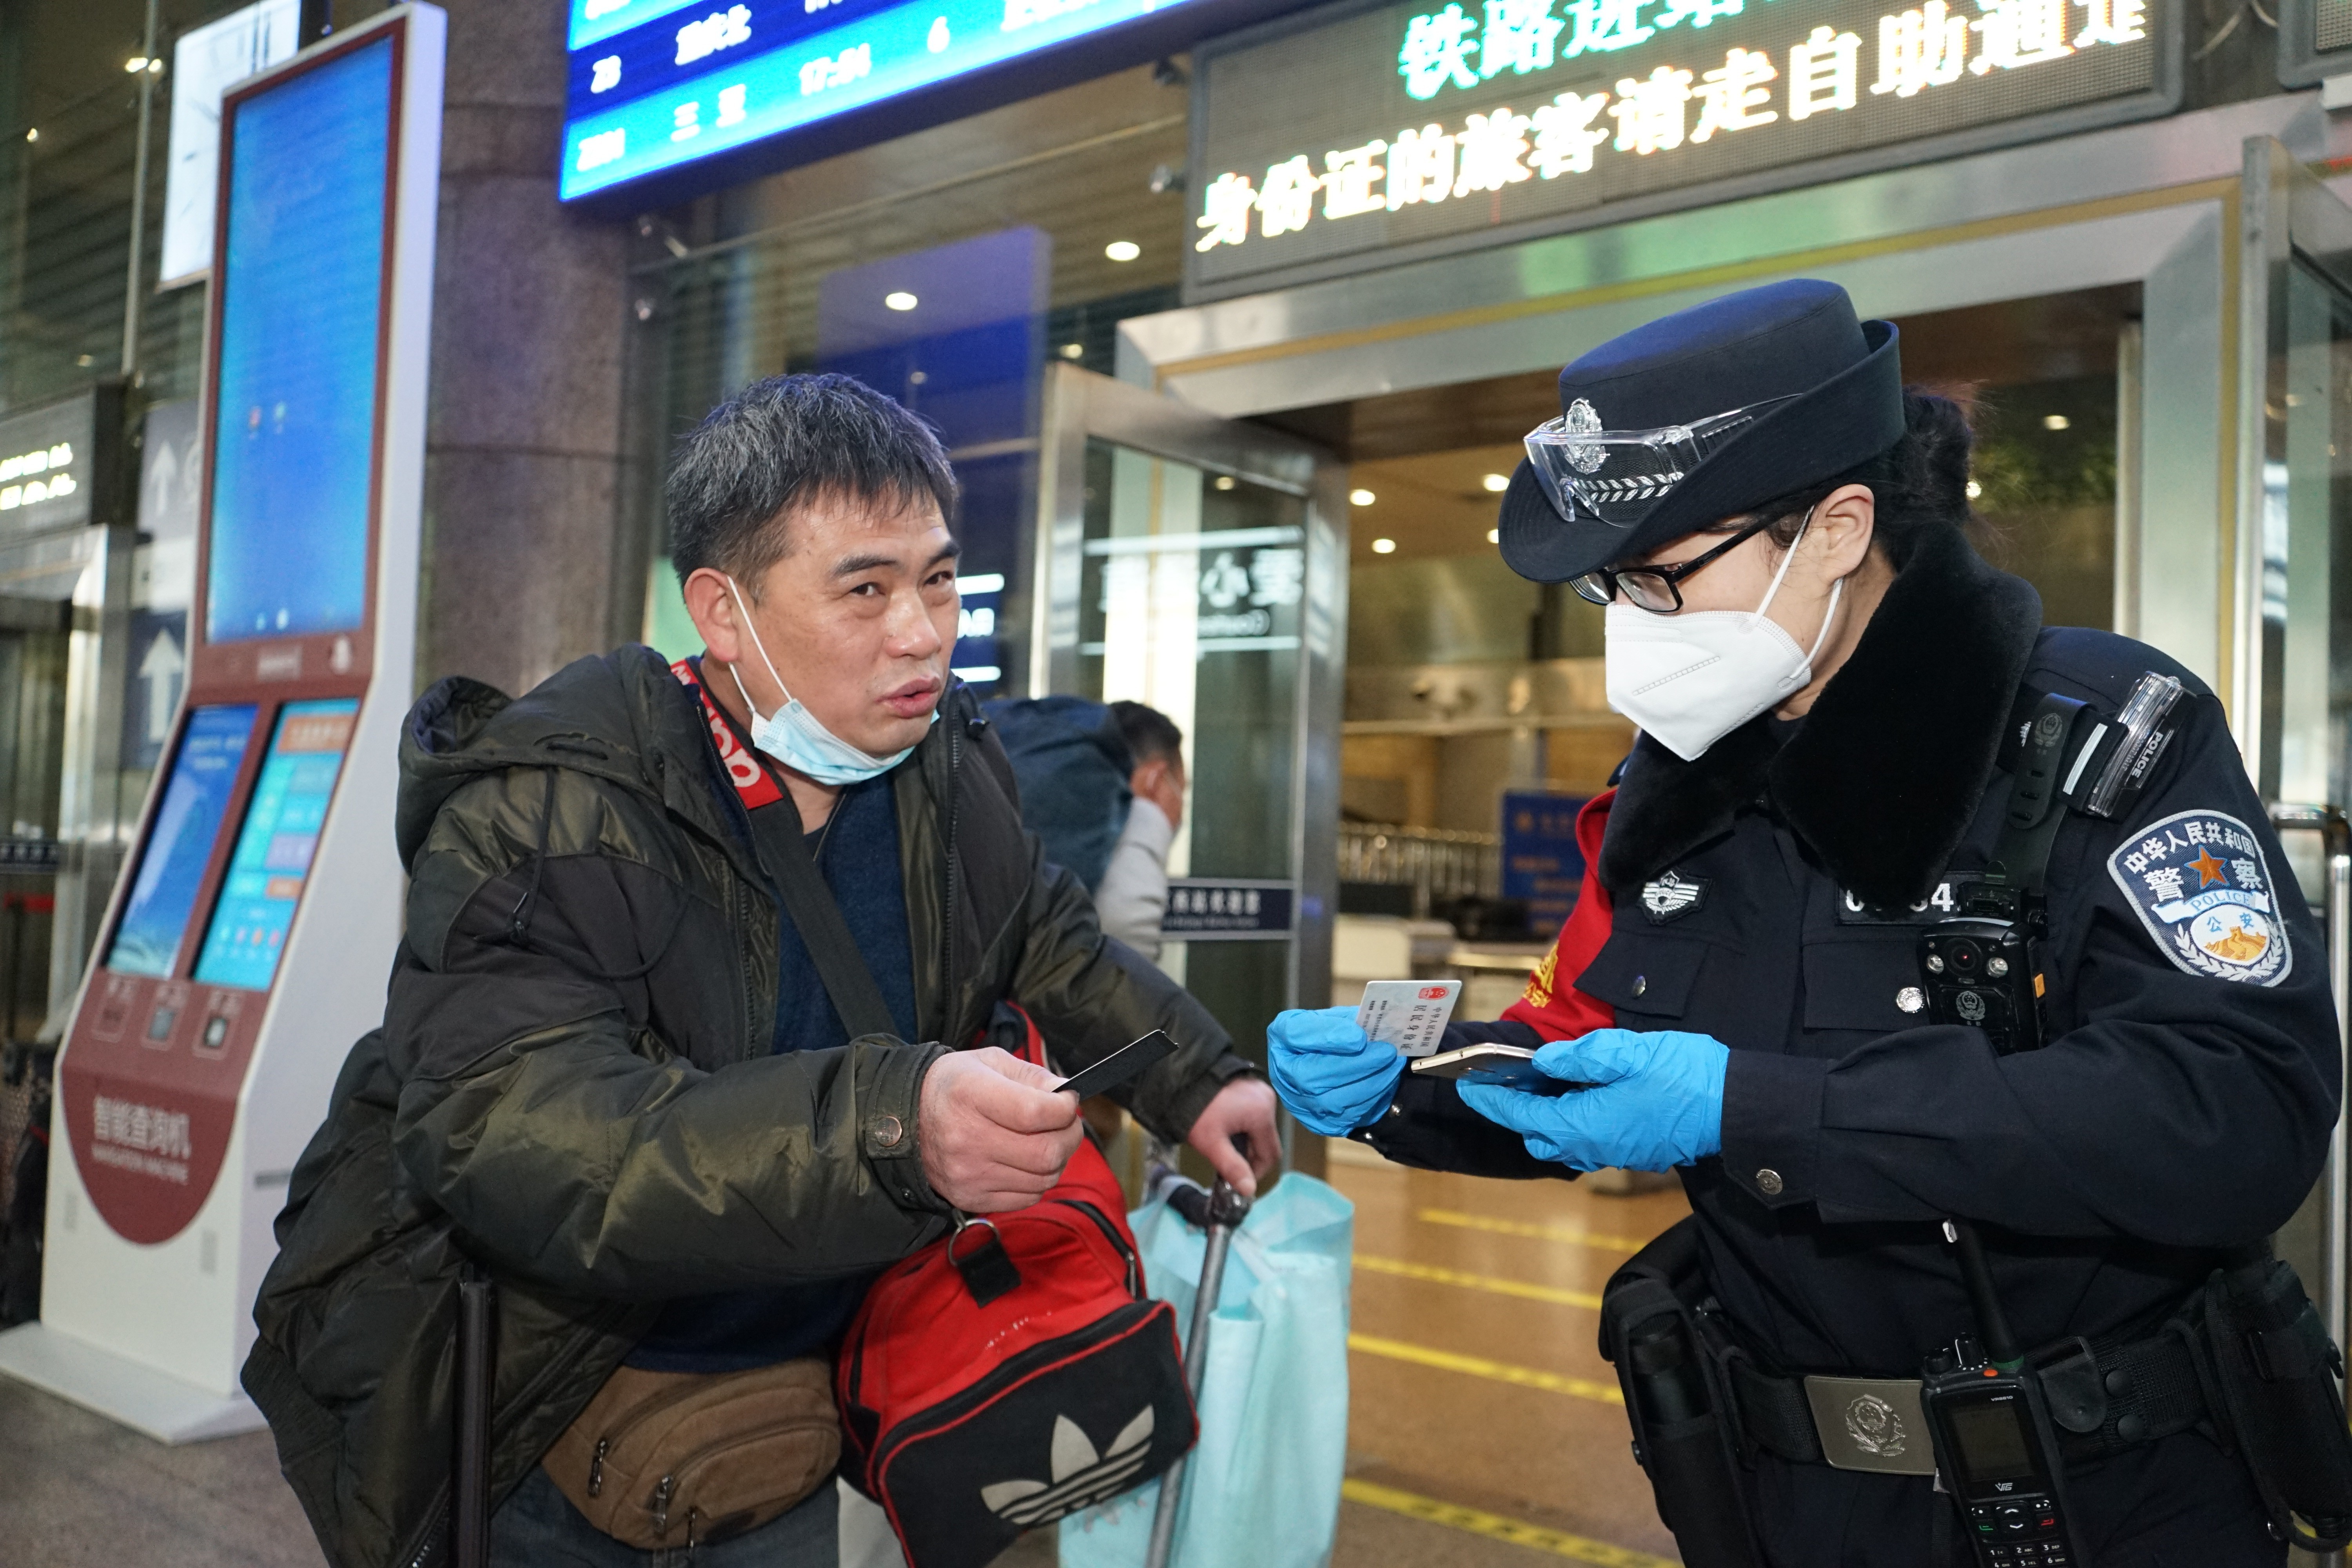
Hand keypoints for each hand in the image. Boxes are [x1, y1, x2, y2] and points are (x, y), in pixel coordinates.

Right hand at [918, 1047, 1084, 1211]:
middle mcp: (965, 1138)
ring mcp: (967, 1174)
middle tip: (1067, 1124)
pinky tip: (1026, 1161)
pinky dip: (1038, 1180)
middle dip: (1069, 1136)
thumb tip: (1066, 1094)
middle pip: (1046, 1153)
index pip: (1035, 1112)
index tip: (1067, 1101)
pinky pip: (1028, 1197)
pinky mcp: (970, 1198)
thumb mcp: (989, 1062)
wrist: (908, 1121)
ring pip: (1043, 1179)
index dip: (1064, 1108)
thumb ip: (1032, 1075)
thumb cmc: (955, 1087)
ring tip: (1047, 1140)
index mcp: (969, 1094)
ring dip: (1057, 1160)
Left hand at [1182, 1077, 1280, 1196]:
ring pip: (1259, 1129)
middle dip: (1248, 1156)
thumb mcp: (1212, 1143)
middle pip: (1266, 1141)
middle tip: (1227, 1162)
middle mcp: (1267, 1100)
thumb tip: (1249, 1190)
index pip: (1271, 1154)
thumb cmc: (1196, 1111)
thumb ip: (1233, 1168)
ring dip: (1245, 1142)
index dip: (1257, 1171)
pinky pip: (1254, 1115)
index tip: (1239, 1179)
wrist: (1180, 1080)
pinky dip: (1243, 1127)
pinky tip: (1226, 1129)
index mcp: (1262, 1114)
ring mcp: (1259, 1091)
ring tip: (1223, 1145)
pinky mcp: (1251, 1087)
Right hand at [1267, 1006, 1403, 1136]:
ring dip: (1369, 1082)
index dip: (1327, 1036)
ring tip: (1393, 1064)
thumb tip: (1374, 1027)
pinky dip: (1371, 1097)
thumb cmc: (1336, 1036)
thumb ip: (1350, 1020)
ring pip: (1329, 1100)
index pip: (1294, 1033)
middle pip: (1310, 1075)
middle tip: (1387, 1052)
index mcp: (1282, 1035)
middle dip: (1354, 1065)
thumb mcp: (1339, 1018)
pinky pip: (1345, 1116)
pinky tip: (1387, 1080)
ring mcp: (1298, 1101)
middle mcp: (1283, 1070)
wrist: (1338, 1067)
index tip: (1359, 1037)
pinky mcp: (1318, 1122)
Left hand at [1457, 1029, 1726, 1172]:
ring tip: (1540, 1083)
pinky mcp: (1635, 1149)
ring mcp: (1616, 1152)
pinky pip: (1590, 1140)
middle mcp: (1595, 1146)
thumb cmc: (1684, 1077)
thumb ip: (1579, 1058)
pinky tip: (1581, 1093)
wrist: (1736, 1108)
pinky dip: (1573, 1120)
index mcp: (1585, 1124)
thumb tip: (1543, 1063)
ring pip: (1565, 1141)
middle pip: (1539, 1135)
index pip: (1523, 1117)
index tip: (1468, 1088)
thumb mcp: (1626, 1053)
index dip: (1492, 1101)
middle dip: (1516, 1112)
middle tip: (1504, 1081)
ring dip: (1546, 1117)